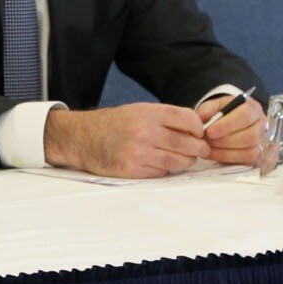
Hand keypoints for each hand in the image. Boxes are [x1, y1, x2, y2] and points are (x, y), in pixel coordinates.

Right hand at [42, 104, 211, 177]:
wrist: (82, 137)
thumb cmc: (113, 124)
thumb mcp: (138, 110)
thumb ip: (165, 118)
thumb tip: (196, 129)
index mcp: (148, 113)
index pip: (187, 119)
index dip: (198, 128)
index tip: (199, 133)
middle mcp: (145, 131)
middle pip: (188, 143)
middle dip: (198, 148)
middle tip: (199, 150)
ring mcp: (139, 152)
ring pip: (178, 162)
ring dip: (185, 161)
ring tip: (182, 158)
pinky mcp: (133, 170)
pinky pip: (162, 173)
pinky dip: (165, 170)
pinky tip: (158, 164)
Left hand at [197, 93, 265, 166]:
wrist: (231, 124)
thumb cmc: (224, 114)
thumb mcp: (215, 106)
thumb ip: (208, 109)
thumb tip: (203, 117)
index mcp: (253, 108)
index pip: (245, 116)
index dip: (227, 125)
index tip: (210, 132)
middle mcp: (263, 125)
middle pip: (250, 136)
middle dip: (225, 141)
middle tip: (207, 142)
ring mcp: (264, 142)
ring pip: (250, 151)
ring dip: (225, 152)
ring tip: (208, 148)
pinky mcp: (260, 157)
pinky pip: (248, 162)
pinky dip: (228, 159)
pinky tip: (214, 154)